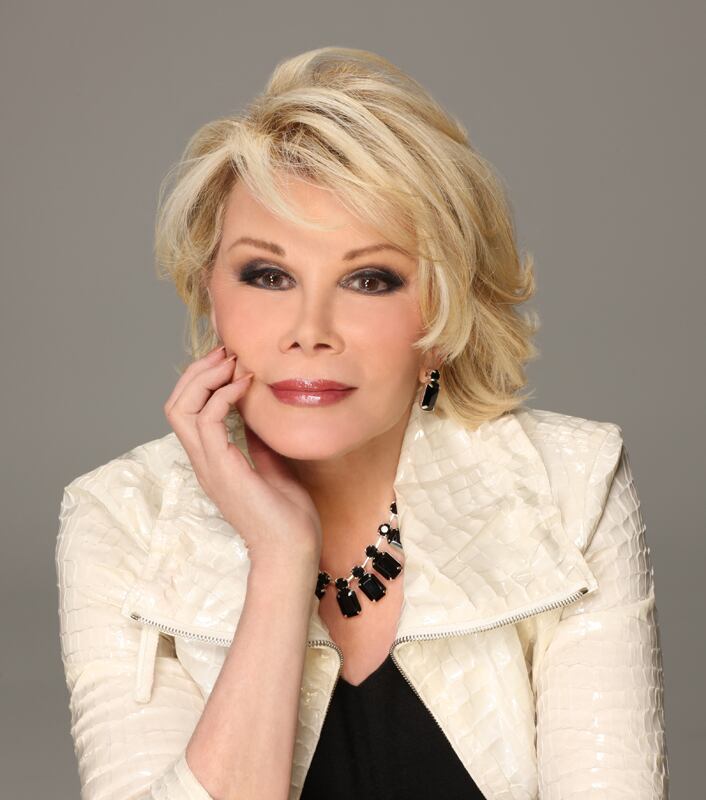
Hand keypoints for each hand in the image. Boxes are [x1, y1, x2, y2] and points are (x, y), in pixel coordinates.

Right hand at [164, 345, 321, 565]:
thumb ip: (258, 440)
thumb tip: (256, 413)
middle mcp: (204, 460)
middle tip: (226, 352)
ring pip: (181, 408)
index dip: (202, 380)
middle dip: (197, 371)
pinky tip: (246, 385)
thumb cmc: (287, 517)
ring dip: (205, 378)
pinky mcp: (222, 469)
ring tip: (233, 362)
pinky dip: (223, 396)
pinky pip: (207, 421)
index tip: (231, 360)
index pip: (187, 411)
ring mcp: (209, 465)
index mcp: (213, 460)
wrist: (292, 551)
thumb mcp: (272, 466)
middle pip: (175, 404)